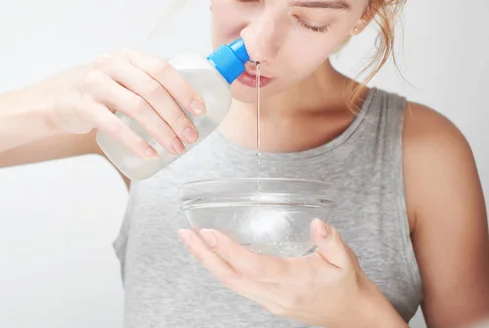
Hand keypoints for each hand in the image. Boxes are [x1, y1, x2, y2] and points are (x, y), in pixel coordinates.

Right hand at [41, 48, 204, 157]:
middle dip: (176, 116)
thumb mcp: (124, 77)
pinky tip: (150, 153)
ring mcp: (96, 84)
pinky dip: (135, 142)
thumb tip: (191, 103)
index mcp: (129, 56)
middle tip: (190, 137)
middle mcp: (112, 65)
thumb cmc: (101, 91)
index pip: (162, 69)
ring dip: (161, 130)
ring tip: (175, 148)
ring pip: (137, 107)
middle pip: (153, 90)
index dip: (184, 90)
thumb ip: (149, 82)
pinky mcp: (84, 107)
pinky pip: (114, 127)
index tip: (200, 110)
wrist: (58, 99)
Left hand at [179, 219, 407, 327]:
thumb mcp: (346, 259)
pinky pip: (237, 285)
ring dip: (207, 261)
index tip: (208, 232)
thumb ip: (331, 239)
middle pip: (230, 277)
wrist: (354, 317)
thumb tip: (317, 222)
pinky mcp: (267, 302)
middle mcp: (275, 295)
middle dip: (204, 255)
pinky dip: (220, 269)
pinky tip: (211, 255)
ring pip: (230, 283)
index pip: (252, 266)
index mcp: (293, 281)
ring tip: (190, 240)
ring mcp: (268, 301)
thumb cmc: (348, 286)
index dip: (228, 250)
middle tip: (185, 234)